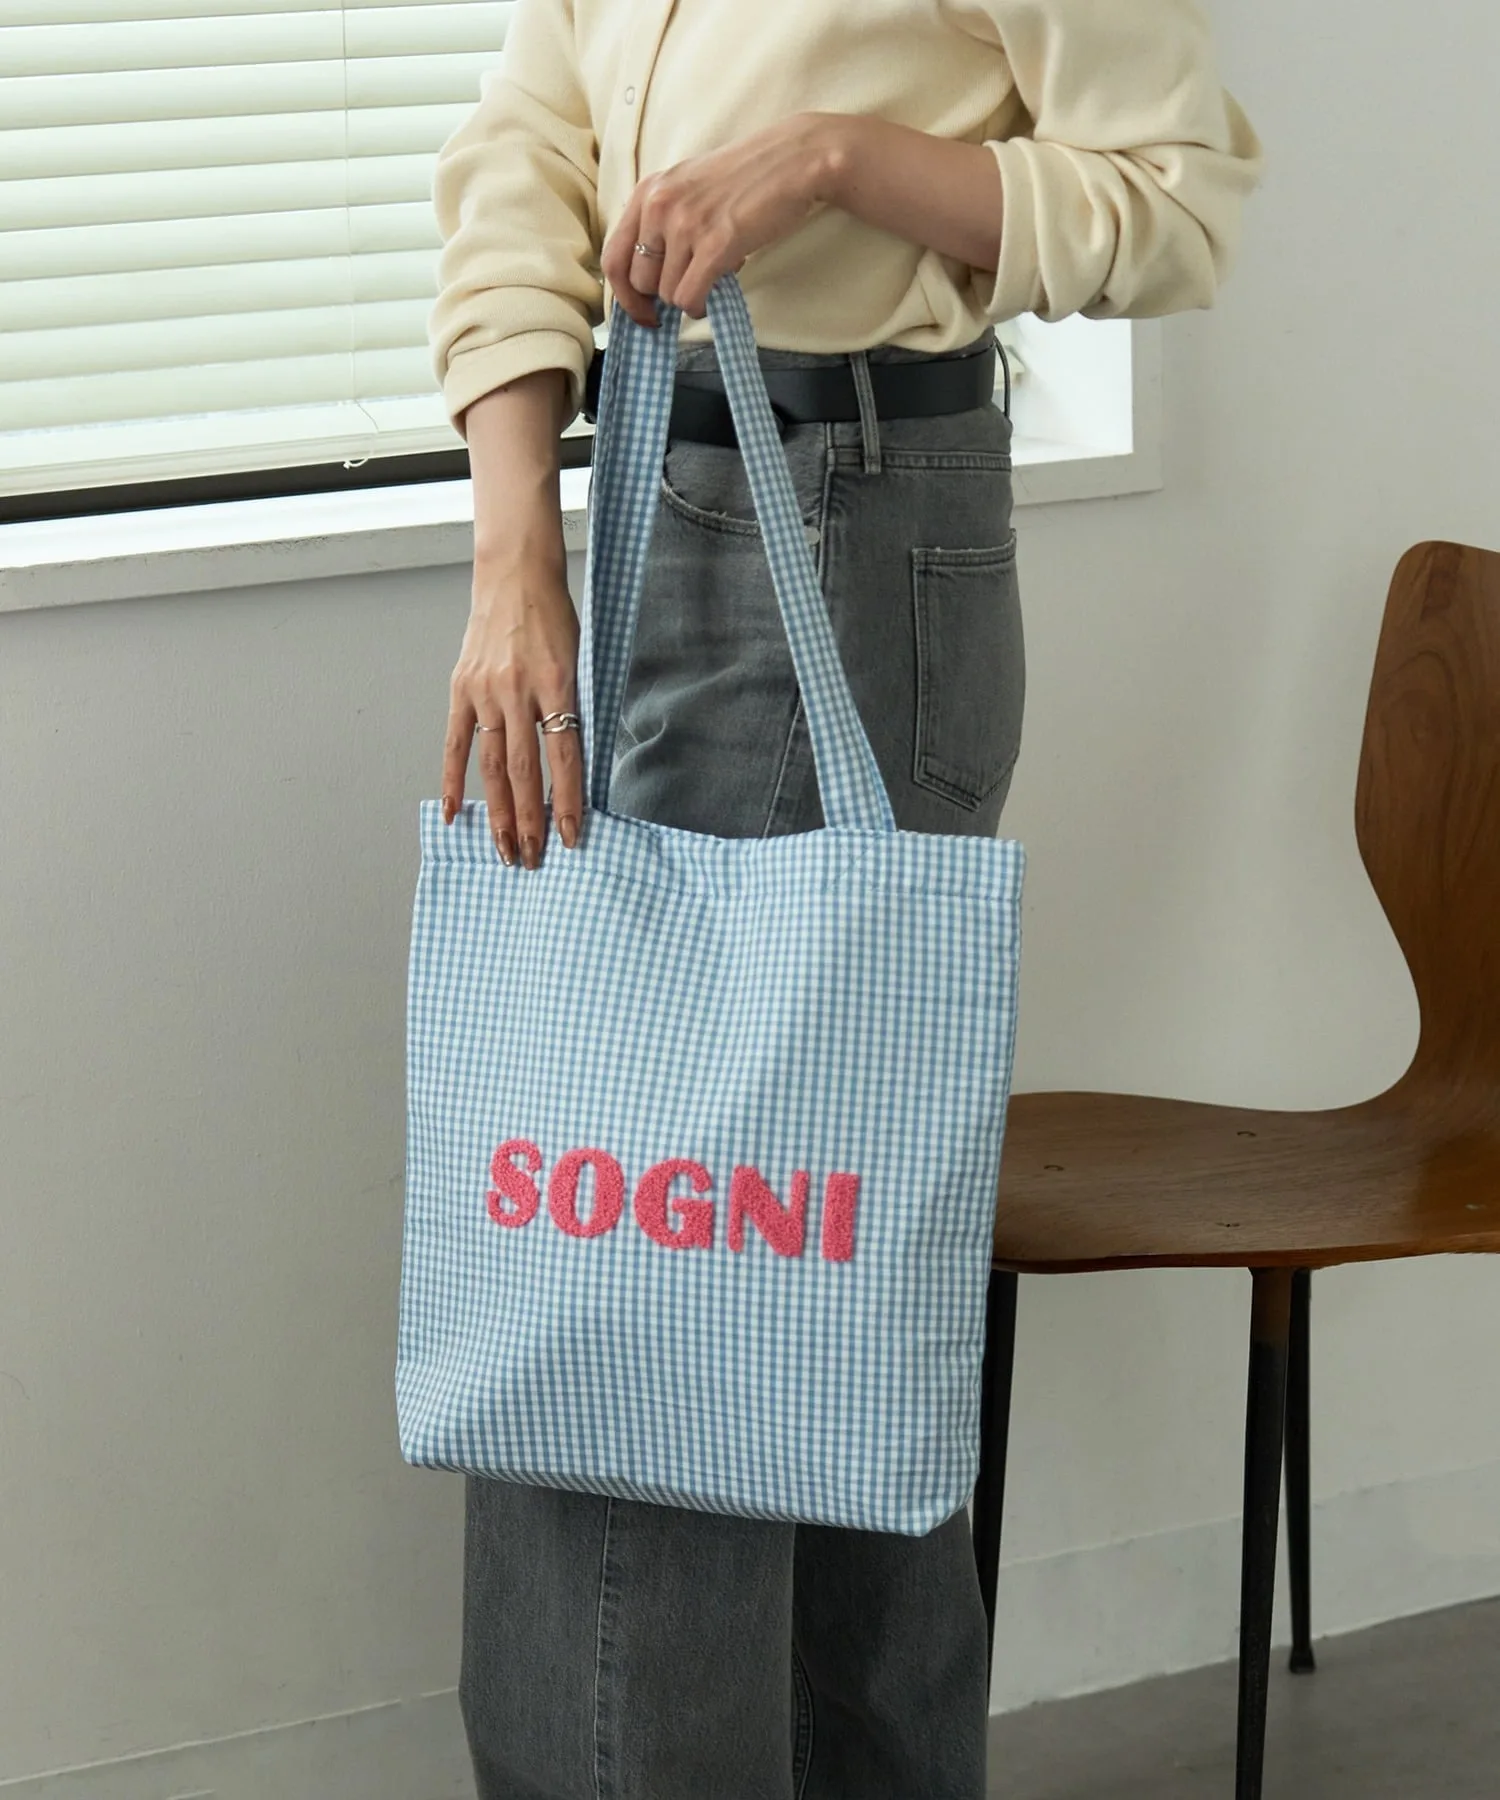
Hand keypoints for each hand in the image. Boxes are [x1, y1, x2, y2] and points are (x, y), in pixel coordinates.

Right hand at [443, 555, 582, 869]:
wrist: (514, 574)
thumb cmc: (554, 617)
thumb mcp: (579, 659)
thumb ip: (572, 708)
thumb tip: (572, 766)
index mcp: (557, 684)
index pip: (564, 757)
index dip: (568, 801)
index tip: (571, 837)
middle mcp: (518, 692)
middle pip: (525, 771)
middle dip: (530, 821)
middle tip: (532, 859)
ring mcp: (485, 691)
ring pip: (491, 765)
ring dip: (498, 812)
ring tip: (503, 849)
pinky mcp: (461, 688)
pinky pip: (455, 743)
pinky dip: (452, 781)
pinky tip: (452, 814)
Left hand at [601, 113, 845, 324]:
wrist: (791, 161)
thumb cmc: (744, 179)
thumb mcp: (688, 189)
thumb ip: (664, 223)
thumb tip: (652, 277)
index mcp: (648, 192)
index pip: (613, 257)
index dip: (623, 295)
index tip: (641, 312)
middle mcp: (659, 206)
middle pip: (641, 282)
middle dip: (663, 295)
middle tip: (688, 290)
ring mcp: (686, 224)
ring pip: (667, 294)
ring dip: (689, 297)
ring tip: (712, 275)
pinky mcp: (715, 244)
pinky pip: (689, 297)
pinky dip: (699, 306)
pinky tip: (714, 293)